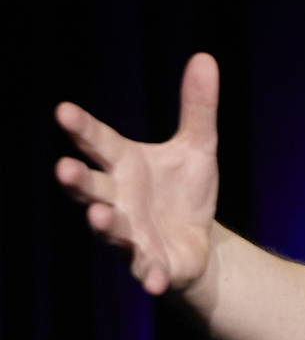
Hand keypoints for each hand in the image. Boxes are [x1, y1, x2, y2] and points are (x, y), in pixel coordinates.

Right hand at [55, 52, 220, 294]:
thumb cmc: (185, 191)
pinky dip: (149, 275)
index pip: (98, 142)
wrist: (199, 241)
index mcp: (124, 164)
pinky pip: (146, 270)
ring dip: (104, 224)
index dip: (81, 128)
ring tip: (101, 216)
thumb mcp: (199, 147)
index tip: (64, 111)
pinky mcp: (152, 264)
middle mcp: (118, 197)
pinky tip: (153, 281)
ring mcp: (131, 233)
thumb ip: (197, 108)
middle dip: (77, 181)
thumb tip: (205, 58)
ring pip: (110, 228)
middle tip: (64, 168)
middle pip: (90, 187)